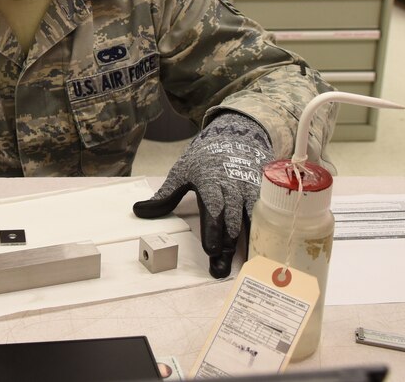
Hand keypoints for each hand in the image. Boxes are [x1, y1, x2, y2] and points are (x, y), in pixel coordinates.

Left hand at [132, 113, 270, 278]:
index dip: (212, 230)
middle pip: (232, 221)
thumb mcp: (181, 172)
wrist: (235, 137)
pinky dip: (263, 234)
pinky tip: (261, 254)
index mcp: (211, 182)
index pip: (212, 209)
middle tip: (220, 267)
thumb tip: (138, 210)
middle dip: (227, 245)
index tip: (210, 250)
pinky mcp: (263, 195)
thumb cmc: (204, 159)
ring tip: (241, 265)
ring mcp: (251, 191)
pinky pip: (266, 217)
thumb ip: (164, 195)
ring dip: (246, 244)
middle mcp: (233, 188)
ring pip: (251, 221)